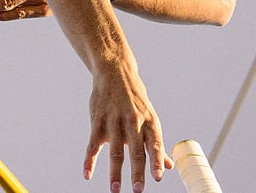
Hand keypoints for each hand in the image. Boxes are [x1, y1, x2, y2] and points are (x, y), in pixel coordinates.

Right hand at [83, 64, 172, 191]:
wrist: (114, 73)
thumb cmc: (134, 100)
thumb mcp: (149, 117)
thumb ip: (155, 143)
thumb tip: (168, 166)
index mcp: (149, 122)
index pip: (154, 144)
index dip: (156, 161)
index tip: (157, 178)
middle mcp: (133, 122)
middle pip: (135, 151)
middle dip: (137, 172)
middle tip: (138, 190)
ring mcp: (114, 122)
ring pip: (114, 151)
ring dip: (115, 172)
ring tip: (115, 189)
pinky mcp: (97, 122)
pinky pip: (93, 145)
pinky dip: (89, 161)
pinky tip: (87, 174)